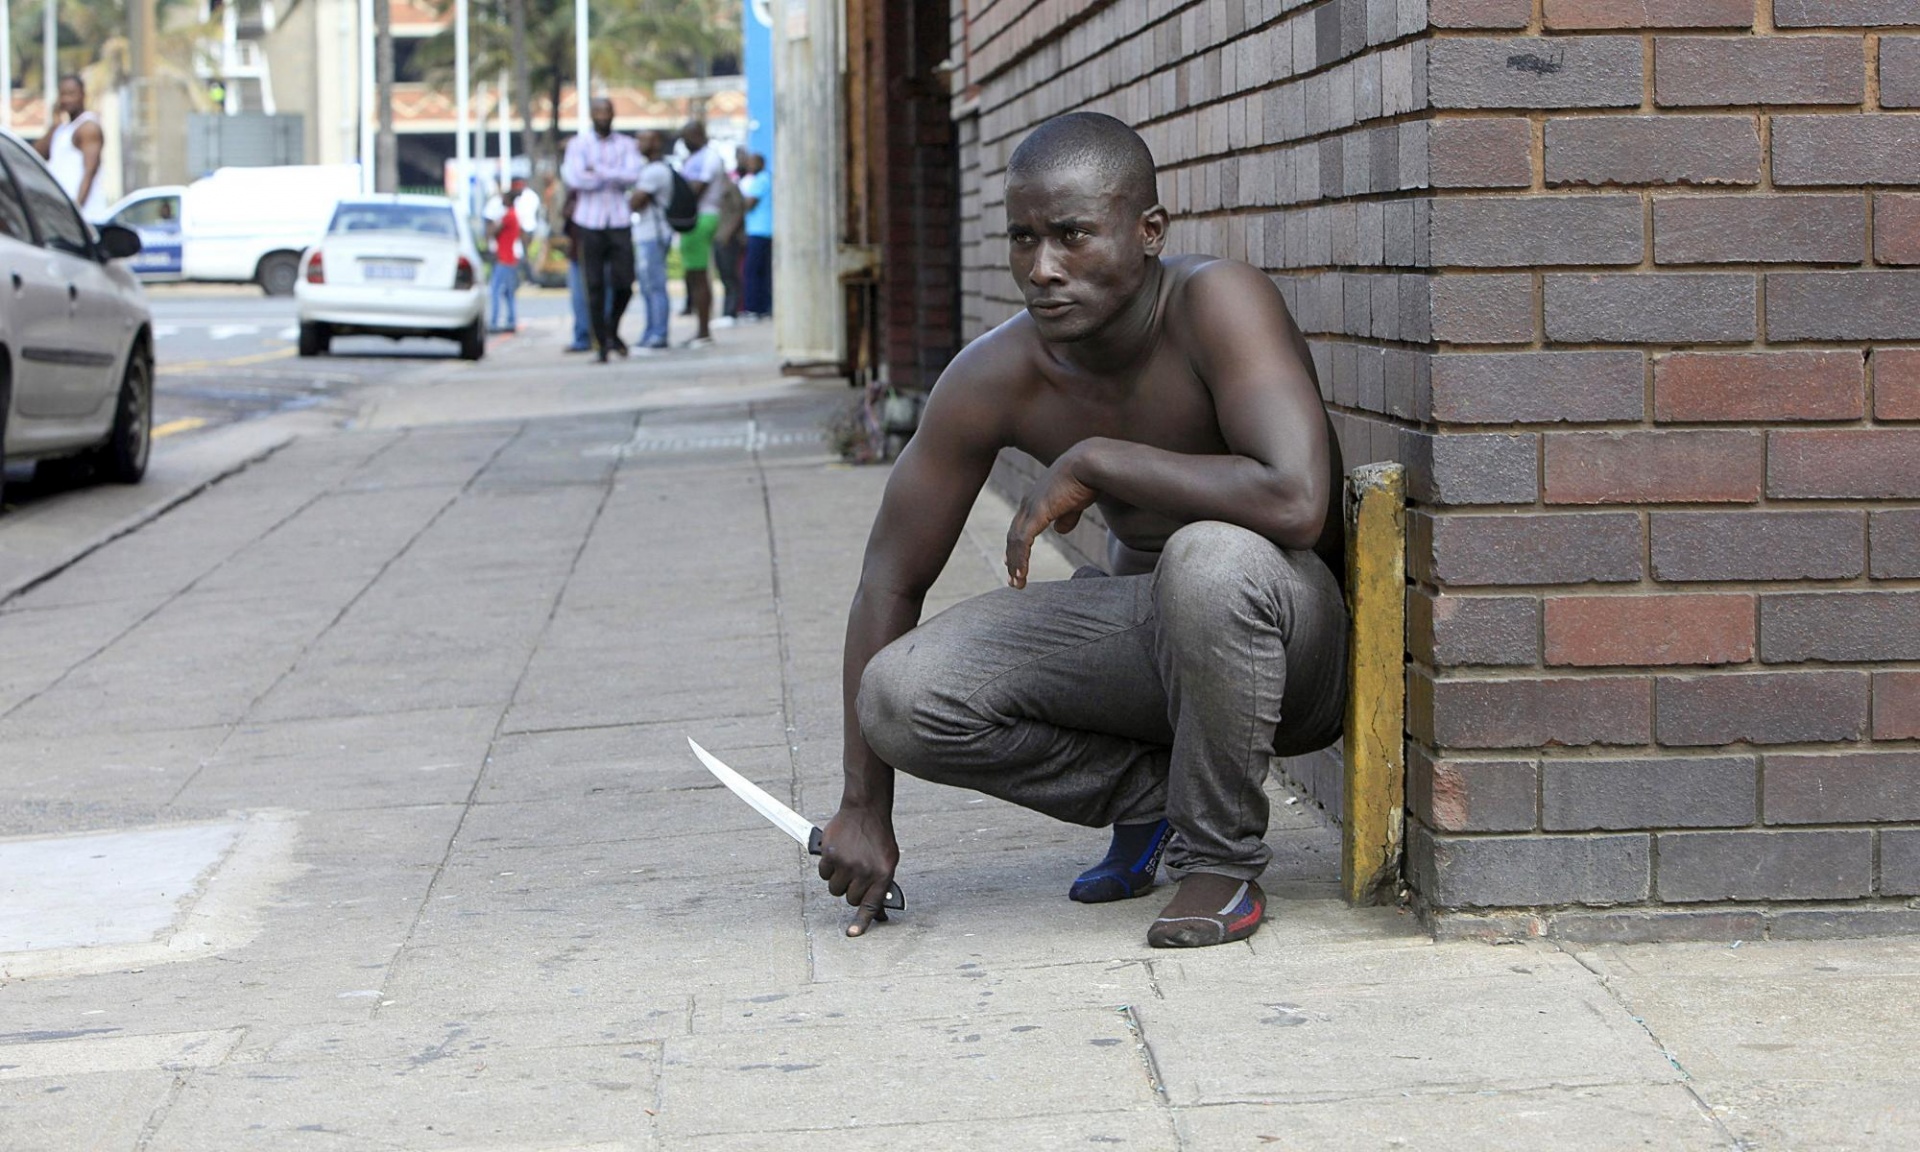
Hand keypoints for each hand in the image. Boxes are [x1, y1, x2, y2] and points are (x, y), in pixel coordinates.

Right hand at [817, 804, 899, 937]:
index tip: (852, 933)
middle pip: (850, 898)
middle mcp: (865, 871)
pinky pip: (824, 874)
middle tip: (855, 876)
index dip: (862, 921)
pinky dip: (828, 868)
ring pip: (835, 888)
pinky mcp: (830, 854)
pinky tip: (836, 855)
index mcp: (883, 874)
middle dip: (851, 891)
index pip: (872, 904)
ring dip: (839, 880)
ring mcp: (846, 863)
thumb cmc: (878, 837)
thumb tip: (879, 913)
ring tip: (846, 864)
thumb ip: (882, 885)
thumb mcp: (888, 861)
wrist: (866, 810)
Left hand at [1006, 448, 1098, 588]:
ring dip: (1015, 564)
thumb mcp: (1075, 501)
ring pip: (1015, 542)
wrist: (1090, 464)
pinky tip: (1022, 574)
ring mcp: (1031, 508)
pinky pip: (1023, 542)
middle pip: (1014, 535)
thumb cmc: (1087, 479)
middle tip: (1013, 578)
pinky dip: (1020, 559)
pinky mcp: (1036, 514)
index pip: (1021, 526)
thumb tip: (1060, 530)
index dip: (1017, 545)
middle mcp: (1029, 503)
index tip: (1013, 562)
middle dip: (1012, 558)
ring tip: (1017, 583)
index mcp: (1037, 499)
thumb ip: (1067, 515)